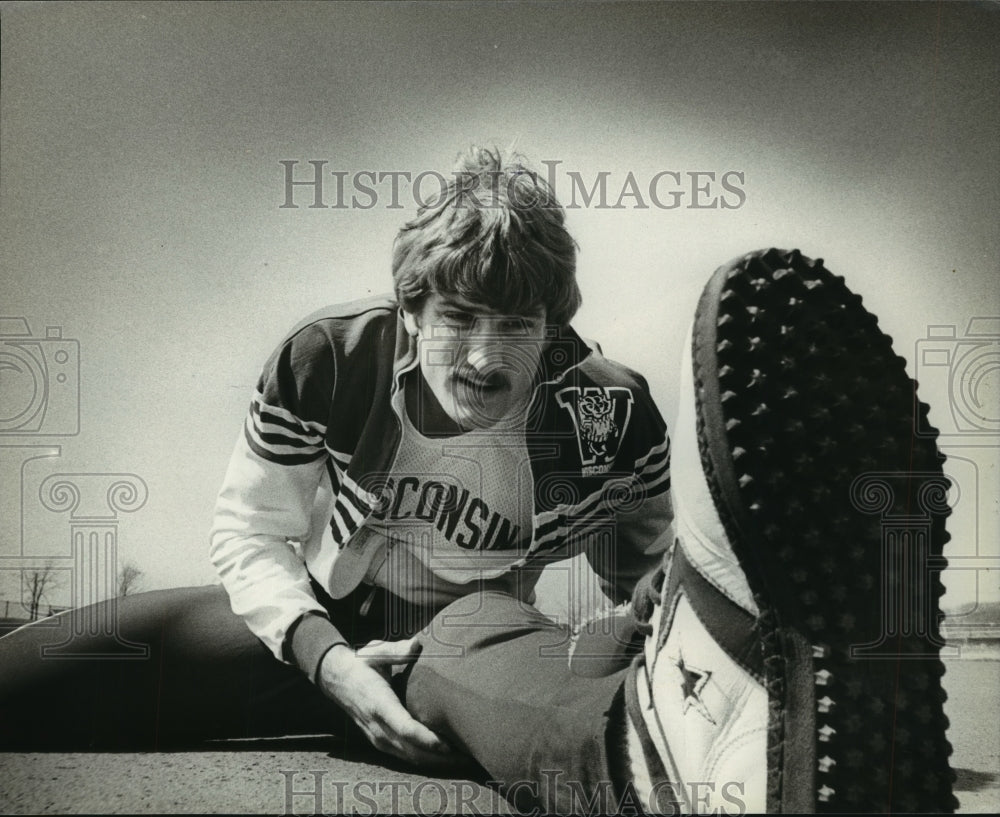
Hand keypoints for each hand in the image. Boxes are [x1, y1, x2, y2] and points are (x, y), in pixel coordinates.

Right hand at [317, 637, 455, 767]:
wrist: (336, 679)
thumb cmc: (361, 663)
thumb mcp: (376, 651)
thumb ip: (397, 650)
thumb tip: (417, 643)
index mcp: (379, 703)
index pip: (405, 728)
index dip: (427, 739)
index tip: (448, 744)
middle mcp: (377, 726)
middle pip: (411, 750)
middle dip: (439, 757)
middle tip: (468, 756)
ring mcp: (377, 738)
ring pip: (408, 758)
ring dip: (435, 762)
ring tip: (462, 760)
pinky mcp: (379, 742)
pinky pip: (404, 757)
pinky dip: (424, 760)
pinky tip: (444, 759)